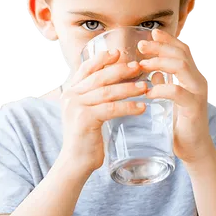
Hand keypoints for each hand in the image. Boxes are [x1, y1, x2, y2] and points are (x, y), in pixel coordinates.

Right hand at [60, 50, 146, 174]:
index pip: (85, 68)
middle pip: (99, 77)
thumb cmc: (87, 137)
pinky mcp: (84, 119)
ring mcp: (76, 107)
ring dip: (128, 88)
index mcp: (71, 91)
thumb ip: (96, 97)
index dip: (102, 58)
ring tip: (145, 87)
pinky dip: (128, 107)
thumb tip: (120, 83)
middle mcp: (71, 96)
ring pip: (106, 91)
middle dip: (120, 70)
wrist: (75, 162)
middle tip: (138, 67)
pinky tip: (141, 107)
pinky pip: (111, 108)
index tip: (118, 53)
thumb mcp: (88, 112)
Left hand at [138, 29, 213, 163]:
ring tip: (142, 65)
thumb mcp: (170, 99)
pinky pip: (177, 91)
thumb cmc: (179, 124)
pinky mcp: (194, 107)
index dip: (168, 41)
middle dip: (160, 47)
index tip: (152, 33)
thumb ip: (165, 83)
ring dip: (159, 62)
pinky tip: (148, 91)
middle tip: (142, 45)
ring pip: (181, 67)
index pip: (182, 51)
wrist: (193, 148)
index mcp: (192, 77)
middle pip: (181, 54)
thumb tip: (153, 72)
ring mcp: (198, 93)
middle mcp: (198, 81)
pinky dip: (161, 88)